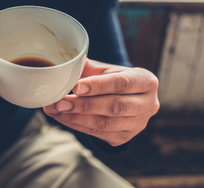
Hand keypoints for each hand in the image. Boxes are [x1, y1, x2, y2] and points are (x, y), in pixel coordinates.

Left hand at [43, 59, 158, 145]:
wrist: (125, 98)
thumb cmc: (113, 79)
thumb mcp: (105, 69)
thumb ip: (88, 66)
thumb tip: (66, 65)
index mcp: (146, 81)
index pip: (121, 83)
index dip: (98, 85)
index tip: (76, 86)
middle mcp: (148, 105)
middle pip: (114, 107)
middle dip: (83, 105)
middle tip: (59, 102)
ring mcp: (138, 125)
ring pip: (105, 123)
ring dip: (76, 117)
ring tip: (55, 109)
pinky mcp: (124, 138)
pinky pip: (98, 133)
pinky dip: (76, 125)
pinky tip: (61, 117)